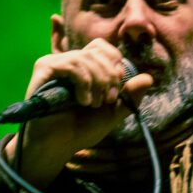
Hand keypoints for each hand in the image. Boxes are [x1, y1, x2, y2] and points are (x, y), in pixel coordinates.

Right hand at [5, 40, 152, 183]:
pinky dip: (83, 83)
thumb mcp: (113, 112)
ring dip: (97, 83)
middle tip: (107, 100)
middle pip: (97, 51)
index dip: (114, 62)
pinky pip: (70, 65)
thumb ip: (130, 96)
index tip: (117, 86)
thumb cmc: (81, 129)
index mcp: (84, 67)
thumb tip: (149, 78)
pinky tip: (82, 101)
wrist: (59, 145)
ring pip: (86, 58)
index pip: (102, 47)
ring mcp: (54, 64)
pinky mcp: (43, 70)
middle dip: (109, 76)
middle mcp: (68, 61)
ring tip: (93, 105)